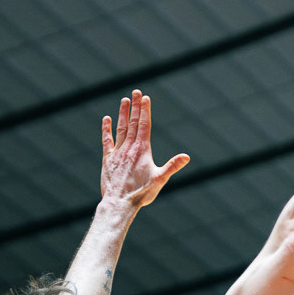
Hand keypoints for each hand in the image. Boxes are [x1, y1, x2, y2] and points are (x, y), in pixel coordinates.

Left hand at [100, 89, 189, 208]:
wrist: (119, 203)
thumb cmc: (141, 193)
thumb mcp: (160, 179)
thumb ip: (173, 166)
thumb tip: (187, 156)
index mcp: (142, 150)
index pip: (144, 125)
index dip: (145, 110)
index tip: (145, 97)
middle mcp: (129, 147)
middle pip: (133, 122)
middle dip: (135, 106)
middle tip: (136, 91)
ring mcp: (117, 152)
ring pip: (121, 128)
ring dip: (122, 113)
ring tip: (124, 100)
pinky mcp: (108, 159)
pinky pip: (107, 140)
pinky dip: (106, 129)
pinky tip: (106, 119)